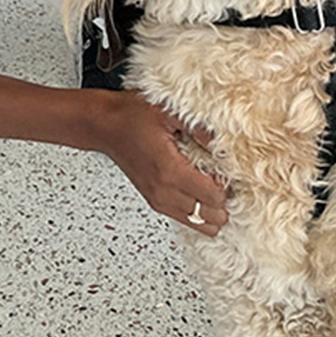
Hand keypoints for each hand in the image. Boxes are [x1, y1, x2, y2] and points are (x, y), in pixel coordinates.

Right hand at [91, 91, 228, 237]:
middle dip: (224, 201)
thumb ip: (200, 129)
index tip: (229, 168)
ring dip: (212, 209)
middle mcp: (164, 191)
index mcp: (170, 171)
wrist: (105, 126)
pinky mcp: (155, 201)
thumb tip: (225, 144)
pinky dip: (199, 211)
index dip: (228, 184)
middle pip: (210, 218)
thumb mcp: (171, 112)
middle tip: (226, 178)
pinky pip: (186, 219)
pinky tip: (201, 191)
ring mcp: (159, 200)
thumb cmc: (131, 117)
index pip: (213, 197)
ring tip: (214, 185)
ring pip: (199, 224)